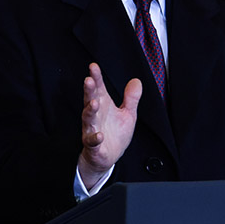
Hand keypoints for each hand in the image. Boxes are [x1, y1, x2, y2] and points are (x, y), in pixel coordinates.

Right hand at [78, 63, 140, 189]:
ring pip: (88, 119)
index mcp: (103, 105)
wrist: (107, 157)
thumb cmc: (115, 134)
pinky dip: (94, 138)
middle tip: (89, 80)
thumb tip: (136, 81)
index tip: (93, 66)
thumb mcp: (128, 114)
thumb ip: (131, 98)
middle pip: (90, 100)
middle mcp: (95, 116)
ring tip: (94, 103)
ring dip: (90, 111)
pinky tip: (99, 135)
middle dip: (89, 90)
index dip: (96, 77)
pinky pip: (92, 141)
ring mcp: (92, 130)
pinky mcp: (93, 146)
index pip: (98, 88)